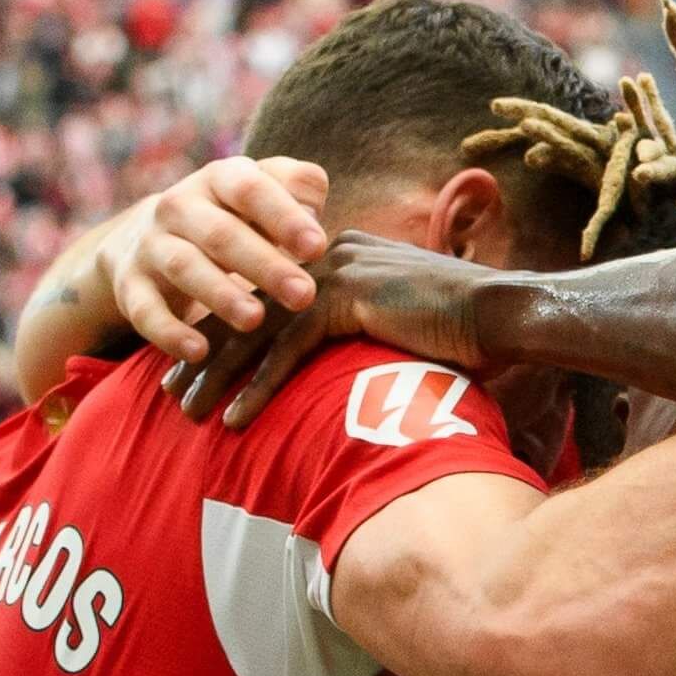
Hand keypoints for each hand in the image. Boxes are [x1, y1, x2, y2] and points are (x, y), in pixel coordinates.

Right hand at [99, 157, 328, 362]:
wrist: (149, 236)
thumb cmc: (236, 215)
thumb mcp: (266, 191)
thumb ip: (298, 188)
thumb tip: (312, 210)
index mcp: (220, 179)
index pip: (250, 189)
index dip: (283, 217)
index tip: (318, 248)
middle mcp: (180, 206)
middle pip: (220, 233)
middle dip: (263, 265)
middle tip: (303, 295)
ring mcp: (151, 245)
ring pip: (183, 267)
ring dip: (220, 295)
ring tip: (254, 320)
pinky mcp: (131, 286)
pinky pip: (145, 310)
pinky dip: (169, 332)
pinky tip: (199, 351)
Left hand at [164, 231, 497, 426]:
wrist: (504, 314)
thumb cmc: (471, 329)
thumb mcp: (407, 321)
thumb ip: (372, 328)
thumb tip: (356, 364)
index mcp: (344, 253)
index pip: (269, 293)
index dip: (229, 330)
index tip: (199, 363)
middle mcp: (331, 254)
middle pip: (249, 306)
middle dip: (205, 350)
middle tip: (171, 388)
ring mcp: (335, 272)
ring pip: (255, 328)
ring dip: (216, 373)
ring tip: (185, 411)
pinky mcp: (343, 300)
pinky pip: (285, 350)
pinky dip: (256, 389)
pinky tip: (232, 422)